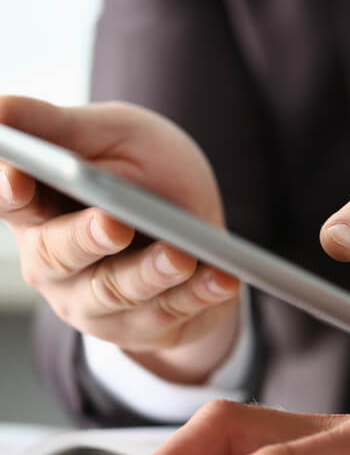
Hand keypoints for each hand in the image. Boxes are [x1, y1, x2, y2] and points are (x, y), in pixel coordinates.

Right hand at [0, 96, 239, 382]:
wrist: (197, 227)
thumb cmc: (144, 169)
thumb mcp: (111, 136)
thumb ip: (59, 127)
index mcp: (36, 207)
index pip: (11, 200)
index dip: (9, 190)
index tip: (17, 178)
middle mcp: (53, 263)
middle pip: (59, 255)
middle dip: (86, 239)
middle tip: (114, 223)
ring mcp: (94, 301)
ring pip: (117, 292)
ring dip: (151, 274)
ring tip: (181, 257)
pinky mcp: (142, 326)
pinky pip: (173, 312)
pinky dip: (200, 294)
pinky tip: (223, 279)